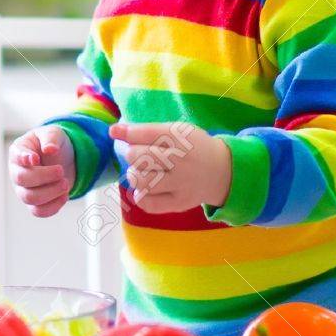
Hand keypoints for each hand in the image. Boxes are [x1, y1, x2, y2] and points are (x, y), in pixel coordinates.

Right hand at [8, 125, 75, 217]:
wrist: (62, 158)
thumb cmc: (52, 143)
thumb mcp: (54, 133)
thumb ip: (51, 138)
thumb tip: (49, 149)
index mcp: (18, 152)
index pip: (16, 157)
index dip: (24, 159)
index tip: (36, 158)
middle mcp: (17, 172)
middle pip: (22, 179)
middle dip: (44, 176)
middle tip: (61, 170)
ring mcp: (23, 189)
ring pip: (30, 198)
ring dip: (51, 192)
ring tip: (65, 184)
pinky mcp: (34, 203)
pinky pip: (39, 211)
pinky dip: (54, 206)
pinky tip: (65, 195)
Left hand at [111, 121, 231, 214]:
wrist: (223, 172)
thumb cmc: (192, 148)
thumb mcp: (177, 131)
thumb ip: (146, 131)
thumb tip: (113, 131)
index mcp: (181, 138)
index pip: (146, 134)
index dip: (126, 133)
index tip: (115, 132)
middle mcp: (181, 161)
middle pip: (139, 157)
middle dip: (131, 154)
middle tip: (137, 155)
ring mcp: (181, 184)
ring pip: (141, 181)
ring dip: (134, 175)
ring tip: (141, 172)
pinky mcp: (180, 203)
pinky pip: (148, 204)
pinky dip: (140, 196)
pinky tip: (146, 189)